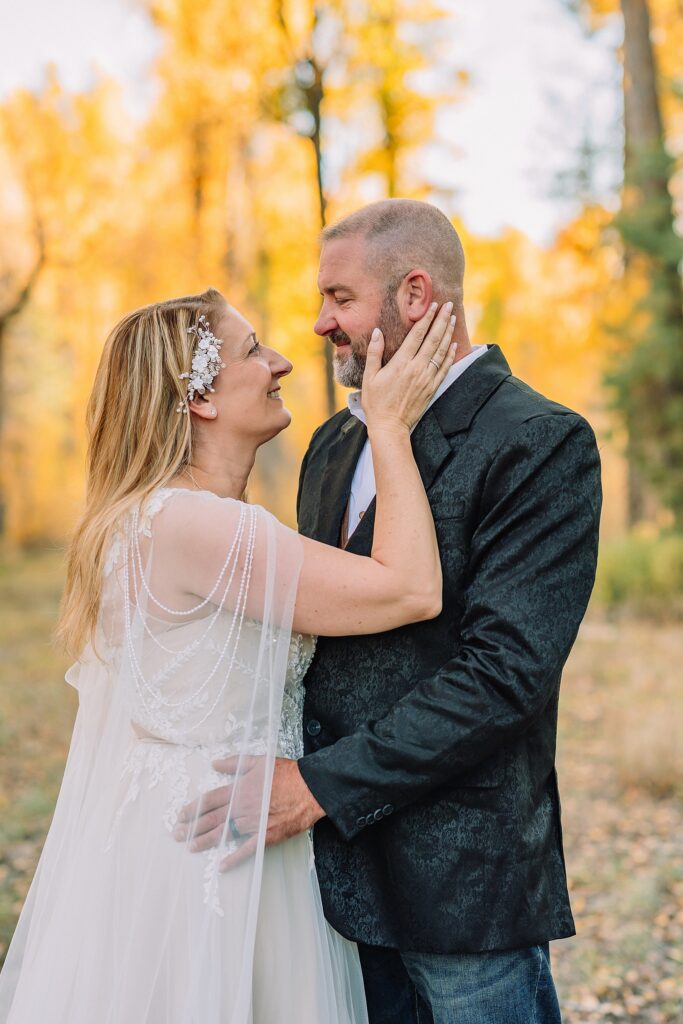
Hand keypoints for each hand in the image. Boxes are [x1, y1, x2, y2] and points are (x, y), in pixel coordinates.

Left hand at [172, 756, 324, 870]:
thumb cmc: (286, 773)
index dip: (193, 808)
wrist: (310, 789)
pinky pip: (246, 850)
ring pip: (223, 835)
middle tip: (176, 834)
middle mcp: (241, 809)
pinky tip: (221, 866)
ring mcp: (252, 825)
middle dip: (191, 827)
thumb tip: (215, 763)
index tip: (180, 815)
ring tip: (190, 847)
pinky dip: (233, 859)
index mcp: (238, 790)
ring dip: (204, 841)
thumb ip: (235, 763)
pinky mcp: (266, 837)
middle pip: (211, 819)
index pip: (209, 800)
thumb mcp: (259, 761)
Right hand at [361, 301, 456, 432]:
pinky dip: (450, 355)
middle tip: (449, 306)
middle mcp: (417, 368)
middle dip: (441, 320)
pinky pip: (444, 368)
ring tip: (452, 319)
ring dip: (448, 334)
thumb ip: (375, 353)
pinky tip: (454, 345)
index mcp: (401, 363)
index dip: (427, 318)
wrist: (390, 426)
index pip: (417, 335)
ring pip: (441, 351)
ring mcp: (427, 378)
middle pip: (433, 339)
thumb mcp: (370, 377)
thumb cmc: (376, 402)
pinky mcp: (432, 388)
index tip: (434, 305)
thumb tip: (377, 332)